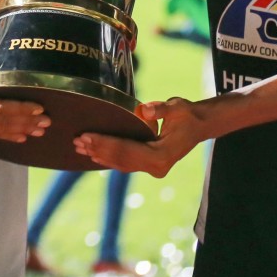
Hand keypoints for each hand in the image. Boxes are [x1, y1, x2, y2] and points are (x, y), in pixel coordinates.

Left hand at [74, 97, 205, 177]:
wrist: (200, 126)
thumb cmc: (188, 115)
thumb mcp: (178, 107)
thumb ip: (161, 109)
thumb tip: (142, 110)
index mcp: (162, 156)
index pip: (127, 150)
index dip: (105, 143)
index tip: (87, 136)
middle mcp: (156, 167)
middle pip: (121, 160)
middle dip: (98, 149)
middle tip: (77, 141)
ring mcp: (152, 168)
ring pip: (121, 164)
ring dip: (100, 155)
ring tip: (79, 147)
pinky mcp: (149, 164)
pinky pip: (125, 163)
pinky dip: (108, 157)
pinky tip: (93, 153)